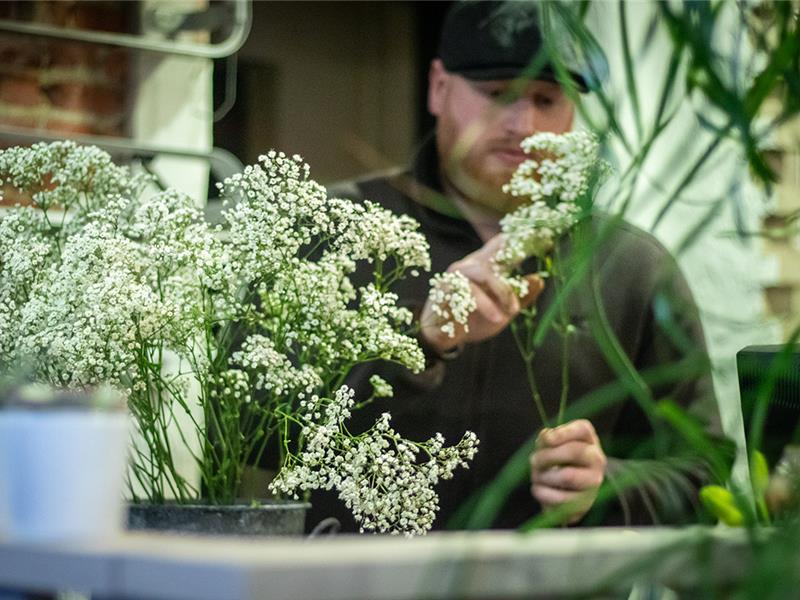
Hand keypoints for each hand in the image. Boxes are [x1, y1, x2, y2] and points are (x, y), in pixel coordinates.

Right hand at [420, 234, 543, 355]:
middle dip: (514, 254)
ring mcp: (457, 274)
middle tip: (533, 256)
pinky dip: (485, 305)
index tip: (545, 236)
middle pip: (495, 251)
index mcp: (486, 266)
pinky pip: (469, 291)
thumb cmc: (474, 320)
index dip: (521, 239)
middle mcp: (472, 265)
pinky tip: (496, 318)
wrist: (443, 338)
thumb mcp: (504, 311)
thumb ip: (520, 297)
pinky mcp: (446, 288)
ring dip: (501, 292)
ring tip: (512, 311)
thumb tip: (540, 278)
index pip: (503, 246)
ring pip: (484, 273)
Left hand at [530, 419, 606, 523]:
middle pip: (574, 451)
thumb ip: (547, 438)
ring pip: (567, 476)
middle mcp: (597, 460)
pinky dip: (542, 493)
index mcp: (588, 439)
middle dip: (547, 456)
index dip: (563, 433)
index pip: (582, 430)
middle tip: (534, 460)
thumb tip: (547, 438)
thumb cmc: (555, 460)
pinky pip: (560, 499)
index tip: (547, 439)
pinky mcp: (585, 504)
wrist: (563, 491)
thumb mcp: (550, 445)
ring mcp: (593, 483)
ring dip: (543, 476)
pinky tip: (539, 489)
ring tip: (537, 476)